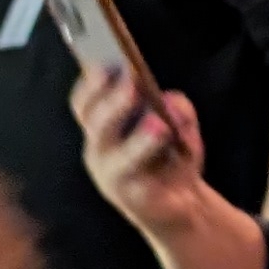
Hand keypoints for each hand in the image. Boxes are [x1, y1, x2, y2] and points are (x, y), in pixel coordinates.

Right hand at [68, 67, 210, 233]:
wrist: (182, 205)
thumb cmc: (172, 155)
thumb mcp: (179, 123)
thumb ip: (177, 107)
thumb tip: (171, 103)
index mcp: (101, 128)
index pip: (85, 103)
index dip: (91, 83)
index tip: (105, 63)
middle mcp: (99, 151)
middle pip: (96, 124)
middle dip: (113, 103)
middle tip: (132, 83)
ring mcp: (112, 177)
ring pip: (118, 155)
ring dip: (139, 138)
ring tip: (159, 123)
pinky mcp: (133, 200)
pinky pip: (141, 181)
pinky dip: (158, 164)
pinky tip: (171, 145)